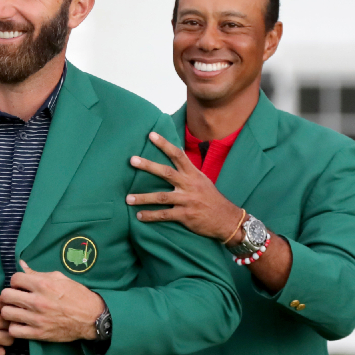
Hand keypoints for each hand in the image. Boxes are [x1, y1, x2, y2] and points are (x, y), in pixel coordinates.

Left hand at [0, 261, 103, 342]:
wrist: (92, 317)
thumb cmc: (77, 295)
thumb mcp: (60, 278)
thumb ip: (38, 273)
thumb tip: (21, 265)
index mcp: (43, 285)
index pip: (14, 278)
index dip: (17, 281)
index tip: (21, 286)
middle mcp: (38, 301)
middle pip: (6, 295)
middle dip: (9, 295)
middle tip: (16, 298)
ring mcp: (37, 318)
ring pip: (6, 313)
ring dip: (10, 311)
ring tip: (17, 311)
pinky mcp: (38, 333)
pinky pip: (14, 331)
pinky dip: (15, 327)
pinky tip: (21, 323)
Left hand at [126, 132, 244, 241]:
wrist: (227, 219)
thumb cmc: (211, 198)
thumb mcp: (202, 180)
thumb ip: (187, 171)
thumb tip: (175, 155)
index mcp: (193, 174)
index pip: (178, 154)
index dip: (164, 144)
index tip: (151, 135)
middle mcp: (189, 185)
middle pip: (166, 172)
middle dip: (148, 166)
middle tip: (132, 160)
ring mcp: (187, 200)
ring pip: (161, 197)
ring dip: (143, 198)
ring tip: (128, 198)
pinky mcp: (185, 215)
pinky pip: (164, 215)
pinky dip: (150, 216)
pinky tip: (139, 215)